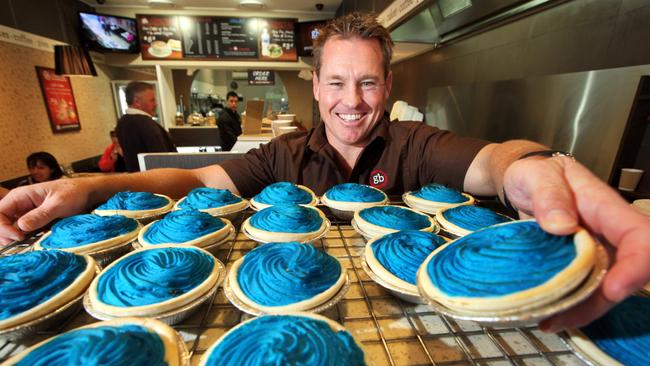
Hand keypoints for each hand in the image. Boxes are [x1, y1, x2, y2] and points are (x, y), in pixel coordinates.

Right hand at [0, 179, 92, 244]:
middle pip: (0, 223)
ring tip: (24, 244)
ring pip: (8, 229)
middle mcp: (18, 204)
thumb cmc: (73, 192)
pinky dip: (23, 238)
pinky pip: (20, 231)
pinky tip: (31, 242)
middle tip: (19, 243)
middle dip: (5, 234)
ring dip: (12, 238)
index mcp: (20, 196)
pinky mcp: (32, 221)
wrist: (87, 193)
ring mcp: (24, 213)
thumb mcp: (59, 203)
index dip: (3, 227)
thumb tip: (21, 227)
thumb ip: (41, 215)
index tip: (18, 237)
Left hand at [503, 156, 649, 331]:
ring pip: (603, 288)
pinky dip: (569, 307)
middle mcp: (606, 233)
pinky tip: (548, 317)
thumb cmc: (534, 174)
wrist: (523, 181)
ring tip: (549, 321)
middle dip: (600, 301)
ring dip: (581, 310)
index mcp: (604, 208)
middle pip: (624, 272)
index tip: (613, 288)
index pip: (638, 236)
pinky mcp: (580, 265)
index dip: (636, 265)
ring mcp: (595, 251)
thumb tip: (561, 224)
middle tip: (562, 315)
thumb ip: (548, 195)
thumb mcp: (535, 176)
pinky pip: (584, 290)